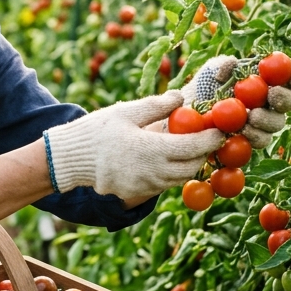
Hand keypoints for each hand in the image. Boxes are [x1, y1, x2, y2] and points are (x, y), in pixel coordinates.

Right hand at [45, 90, 225, 201]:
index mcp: (150, 149)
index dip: (210, 139)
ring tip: (191, 148)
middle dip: (204, 153)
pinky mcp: (137, 193)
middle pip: (192, 167)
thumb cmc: (97, 130)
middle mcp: (151, 172)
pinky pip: (164, 184)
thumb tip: (180, 97)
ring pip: (180, 178)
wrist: (70, 159)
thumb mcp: (126, 111)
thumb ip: (156, 105)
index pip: (192, 147)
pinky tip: (168, 159)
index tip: (220, 130)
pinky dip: (172, 173)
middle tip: (208, 138)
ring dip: (189, 164)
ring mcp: (145, 186)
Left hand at [177, 55, 290, 147]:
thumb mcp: (212, 70)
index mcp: (269, 81)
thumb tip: (232, 64)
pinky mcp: (252, 139)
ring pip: (277, 123)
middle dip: (285, 98)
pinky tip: (244, 131)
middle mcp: (271, 102)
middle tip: (273, 95)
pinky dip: (255, 136)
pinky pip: (262, 140)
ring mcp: (264, 122)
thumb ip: (224, 65)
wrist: (187, 110)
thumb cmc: (204, 85)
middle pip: (290, 102)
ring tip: (252, 116)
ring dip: (268, 119)